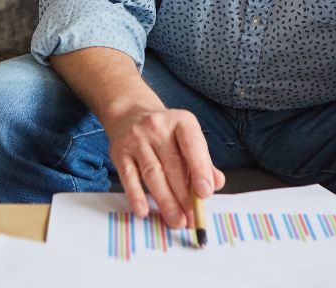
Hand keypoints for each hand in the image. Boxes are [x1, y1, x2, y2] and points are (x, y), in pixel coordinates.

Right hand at [107, 106, 224, 228]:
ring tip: (177, 220)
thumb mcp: (186, 138)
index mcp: (180, 121)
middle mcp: (157, 127)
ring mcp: (136, 139)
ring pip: (153, 174)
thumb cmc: (165, 132)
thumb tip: (216, 184)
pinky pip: (129, 177)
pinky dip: (136, 196)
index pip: (192, 144)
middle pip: (172, 165)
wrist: (130, 114)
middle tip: (192, 218)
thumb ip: (203, 161)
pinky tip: (143, 211)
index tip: (205, 193)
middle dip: (184, 196)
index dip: (200, 169)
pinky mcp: (119, 152)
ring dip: (166, 201)